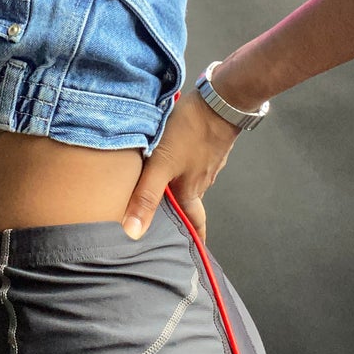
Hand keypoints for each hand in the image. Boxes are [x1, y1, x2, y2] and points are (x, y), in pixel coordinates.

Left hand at [121, 88, 239, 241]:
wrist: (220, 100)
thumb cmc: (191, 132)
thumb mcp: (162, 164)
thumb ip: (146, 196)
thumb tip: (132, 231)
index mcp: (191, 191)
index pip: (195, 223)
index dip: (194, 239)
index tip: (192, 252)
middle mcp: (202, 180)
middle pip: (191, 203)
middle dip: (181, 213)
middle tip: (168, 220)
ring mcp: (208, 162)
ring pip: (192, 181)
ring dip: (180, 186)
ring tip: (162, 187)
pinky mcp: (208, 144)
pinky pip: (195, 162)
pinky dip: (183, 165)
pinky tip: (172, 157)